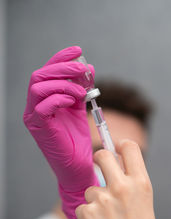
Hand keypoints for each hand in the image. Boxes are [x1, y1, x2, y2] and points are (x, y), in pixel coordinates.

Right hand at [23, 46, 98, 218]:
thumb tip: (88, 68)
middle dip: (63, 68)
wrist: (77, 167)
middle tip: (82, 69)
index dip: (61, 58)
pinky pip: (43, 105)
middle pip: (40, 75)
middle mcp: (36, 106)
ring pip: (39, 87)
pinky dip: (60, 98)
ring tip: (82, 91)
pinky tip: (74, 101)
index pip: (48, 72)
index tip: (78, 50)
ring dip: (63, 83)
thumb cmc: (77, 140)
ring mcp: (34, 116)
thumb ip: (81, 90)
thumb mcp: (80, 109)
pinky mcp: (39, 128)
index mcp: (45, 99)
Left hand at [76, 140, 166, 218]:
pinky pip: (82, 208)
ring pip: (90, 188)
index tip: (115, 147)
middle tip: (99, 167)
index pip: (129, 148)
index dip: (119, 146)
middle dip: (99, 159)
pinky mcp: (88, 214)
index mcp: (142, 184)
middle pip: (102, 155)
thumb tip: (115, 170)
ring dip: (94, 200)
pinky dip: (87, 218)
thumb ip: (131, 186)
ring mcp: (104, 199)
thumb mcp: (145, 205)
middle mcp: (123, 187)